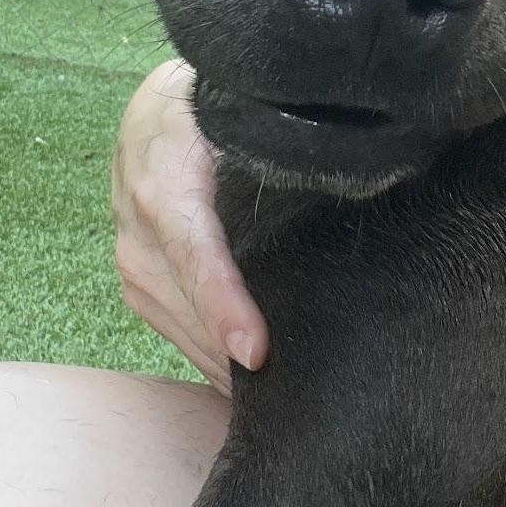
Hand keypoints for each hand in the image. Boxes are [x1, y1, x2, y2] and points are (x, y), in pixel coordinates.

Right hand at [112, 59, 268, 389]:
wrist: (163, 106)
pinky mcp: (134, 270)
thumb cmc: (222, 105)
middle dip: (231, 352)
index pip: (193, 248)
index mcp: (170, 168)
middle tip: (292, 398)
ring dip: (218, 362)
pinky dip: (205, 351)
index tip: (257, 353)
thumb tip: (376, 166)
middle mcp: (138, 214)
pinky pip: (165, 321)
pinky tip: (243, 376)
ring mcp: (129, 247)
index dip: (225, 303)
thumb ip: (291, 142)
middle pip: (182, 300)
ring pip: (171, 320)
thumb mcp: (245, 109)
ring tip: (274, 401)